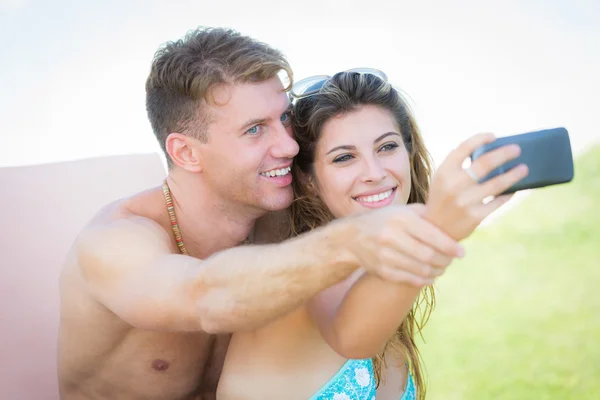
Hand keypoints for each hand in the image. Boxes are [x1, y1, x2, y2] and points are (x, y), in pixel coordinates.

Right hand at [347, 203, 463, 285]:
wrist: (352, 237)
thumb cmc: (385, 221)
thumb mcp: (402, 211)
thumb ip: (426, 215)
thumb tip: (454, 222)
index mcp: (400, 219)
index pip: (433, 236)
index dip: (451, 247)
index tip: (461, 252)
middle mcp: (391, 236)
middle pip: (429, 255)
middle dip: (446, 261)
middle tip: (452, 260)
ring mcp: (385, 255)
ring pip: (421, 270)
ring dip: (437, 271)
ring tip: (442, 267)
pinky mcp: (382, 271)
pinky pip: (410, 279)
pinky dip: (424, 280)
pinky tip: (430, 275)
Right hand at [425, 132, 528, 240]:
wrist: (435, 230)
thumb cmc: (442, 198)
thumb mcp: (441, 179)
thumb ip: (455, 164)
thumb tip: (484, 148)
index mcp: (444, 172)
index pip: (464, 147)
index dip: (481, 139)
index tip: (494, 136)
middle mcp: (454, 185)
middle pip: (485, 163)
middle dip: (504, 154)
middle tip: (517, 149)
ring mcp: (466, 202)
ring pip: (497, 183)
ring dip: (514, 174)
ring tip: (524, 168)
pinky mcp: (476, 216)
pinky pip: (498, 201)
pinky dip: (508, 194)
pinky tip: (514, 189)